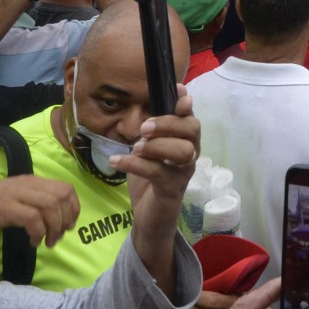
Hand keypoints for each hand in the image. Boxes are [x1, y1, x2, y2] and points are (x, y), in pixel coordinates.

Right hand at [0, 176, 80, 247]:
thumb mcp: (13, 201)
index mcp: (30, 181)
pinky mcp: (5, 207)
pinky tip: (33, 243)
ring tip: (47, 242)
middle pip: (62, 195)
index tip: (69, 225)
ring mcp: (15, 194)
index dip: (73, 207)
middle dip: (66, 218)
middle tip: (58, 236)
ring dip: (54, 228)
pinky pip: (33, 219)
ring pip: (51, 205)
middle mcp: (26, 184)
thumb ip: (31, 204)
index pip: (65, 187)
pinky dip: (38, 234)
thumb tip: (52, 220)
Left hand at [113, 82, 200, 233]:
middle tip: (144, 129)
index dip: (186, 105)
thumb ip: (151, 130)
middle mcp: (191, 154)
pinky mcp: (172, 189)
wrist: (150, 217)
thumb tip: (147, 105)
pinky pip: (157, 172)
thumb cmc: (150, 178)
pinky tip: (116, 161)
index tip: (179, 91)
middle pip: (192, 130)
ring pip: (183, 151)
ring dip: (157, 145)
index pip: (191, 117)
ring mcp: (183, 172)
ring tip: (136, 147)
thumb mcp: (149, 149)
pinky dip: (134, 164)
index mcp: (185, 141)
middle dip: (168, 123)